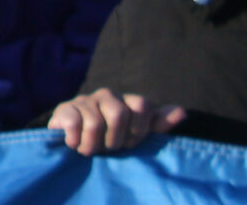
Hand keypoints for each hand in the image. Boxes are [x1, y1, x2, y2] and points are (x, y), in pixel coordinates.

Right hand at [51, 89, 185, 155]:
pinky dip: (77, 141)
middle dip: (115, 140)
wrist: (75, 144)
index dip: (139, 129)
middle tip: (110, 149)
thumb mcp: (139, 136)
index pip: (142, 105)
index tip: (132, 145)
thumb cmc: (113, 141)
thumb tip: (182, 111)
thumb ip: (158, 124)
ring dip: (94, 145)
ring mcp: (85, 100)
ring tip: (91, 150)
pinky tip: (75, 144)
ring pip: (96, 123)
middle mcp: (107, 96)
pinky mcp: (64, 108)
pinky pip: (75, 124)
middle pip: (119, 113)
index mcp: (128, 102)